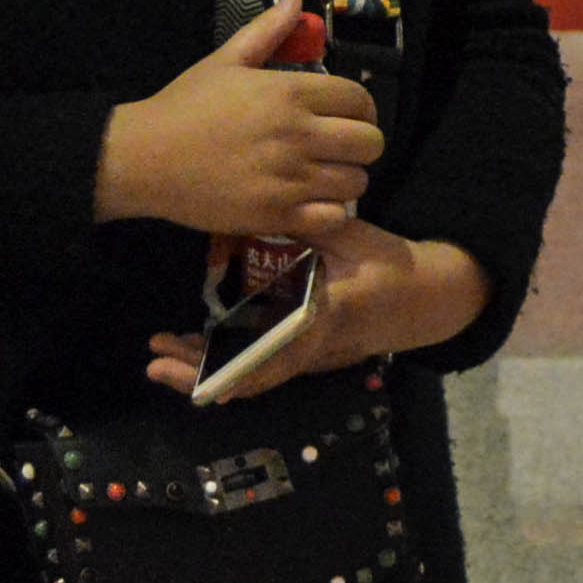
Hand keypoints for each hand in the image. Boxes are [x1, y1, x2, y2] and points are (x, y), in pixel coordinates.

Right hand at [91, 0, 382, 235]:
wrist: (145, 158)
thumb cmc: (185, 106)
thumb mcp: (226, 59)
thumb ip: (268, 29)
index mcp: (291, 92)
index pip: (361, 100)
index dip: (362, 109)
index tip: (349, 118)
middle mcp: (298, 134)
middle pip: (370, 143)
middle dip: (362, 145)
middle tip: (340, 149)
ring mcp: (289, 178)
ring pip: (357, 183)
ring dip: (347, 180)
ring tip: (325, 177)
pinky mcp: (276, 215)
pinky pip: (334, 219)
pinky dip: (331, 214)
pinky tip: (313, 204)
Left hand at [148, 228, 490, 398]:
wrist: (425, 300)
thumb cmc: (390, 264)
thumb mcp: (356, 236)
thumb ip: (311, 226)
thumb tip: (262, 203)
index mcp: (330, 313)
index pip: (285, 339)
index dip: (246, 355)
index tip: (209, 360)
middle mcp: (314, 346)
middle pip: (255, 372)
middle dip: (204, 372)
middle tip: (157, 361)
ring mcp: (307, 358)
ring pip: (251, 378)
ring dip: (203, 374)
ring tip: (158, 363)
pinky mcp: (301, 358)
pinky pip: (256, 371)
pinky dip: (219, 369)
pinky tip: (186, 359)